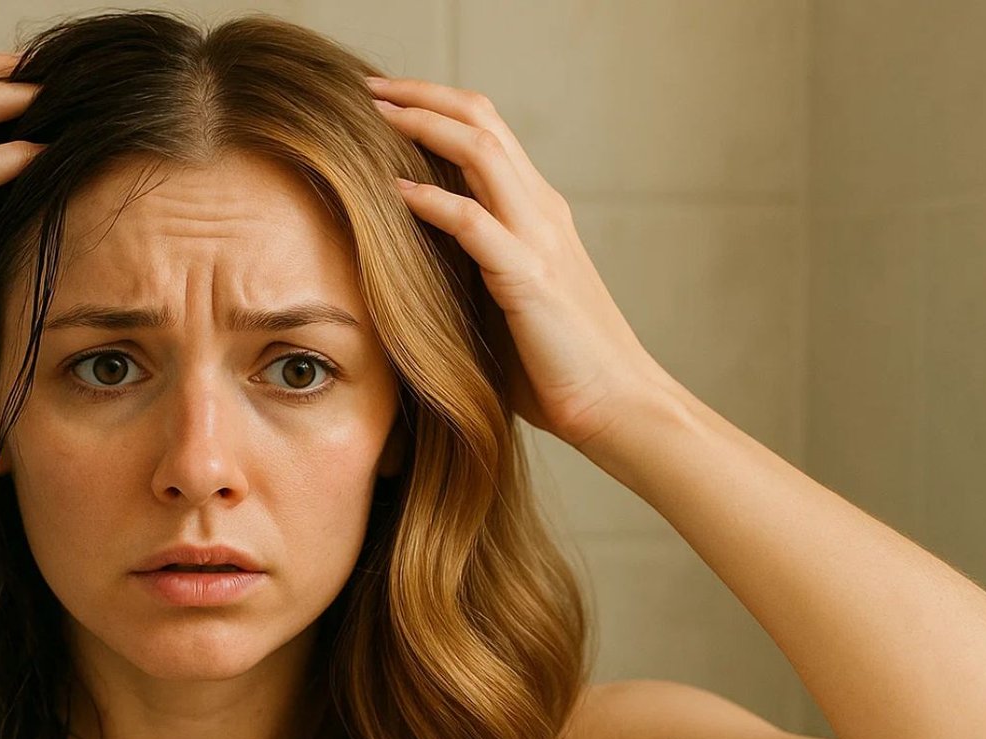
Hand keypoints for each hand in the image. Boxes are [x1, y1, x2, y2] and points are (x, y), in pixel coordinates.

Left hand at [368, 74, 677, 449]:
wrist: (617, 406)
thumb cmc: (557, 368)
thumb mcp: (504, 306)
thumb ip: (468, 275)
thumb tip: (406, 271)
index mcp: (536, 213)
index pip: (486, 133)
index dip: (436, 106)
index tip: (384, 100)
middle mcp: (541, 211)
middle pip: (482, 121)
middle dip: (422, 95)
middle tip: (368, 86)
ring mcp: (539, 239)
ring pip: (482, 151)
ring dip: (424, 125)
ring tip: (375, 113)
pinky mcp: (530, 278)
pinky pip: (475, 224)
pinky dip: (433, 201)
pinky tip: (393, 192)